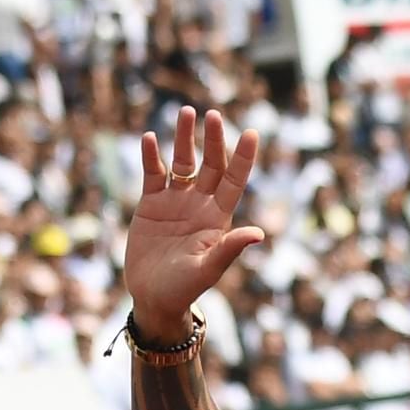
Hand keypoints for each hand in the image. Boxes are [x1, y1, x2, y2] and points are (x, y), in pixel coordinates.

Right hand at [121, 107, 268, 344]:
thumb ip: (229, 248)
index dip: (243, 157)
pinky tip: (150, 138)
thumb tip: (259, 234)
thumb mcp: (208, 269)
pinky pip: (153, 173)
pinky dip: (151, 156)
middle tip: (213, 115)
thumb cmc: (184, 289)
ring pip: (182, 162)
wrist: (153, 297)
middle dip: (212, 140)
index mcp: (218, 217)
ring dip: (183, 138)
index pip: (234, 180)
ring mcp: (175, 201)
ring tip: (185, 112)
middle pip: (210, 164)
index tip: (251, 132)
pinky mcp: (151, 204)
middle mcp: (200, 204)